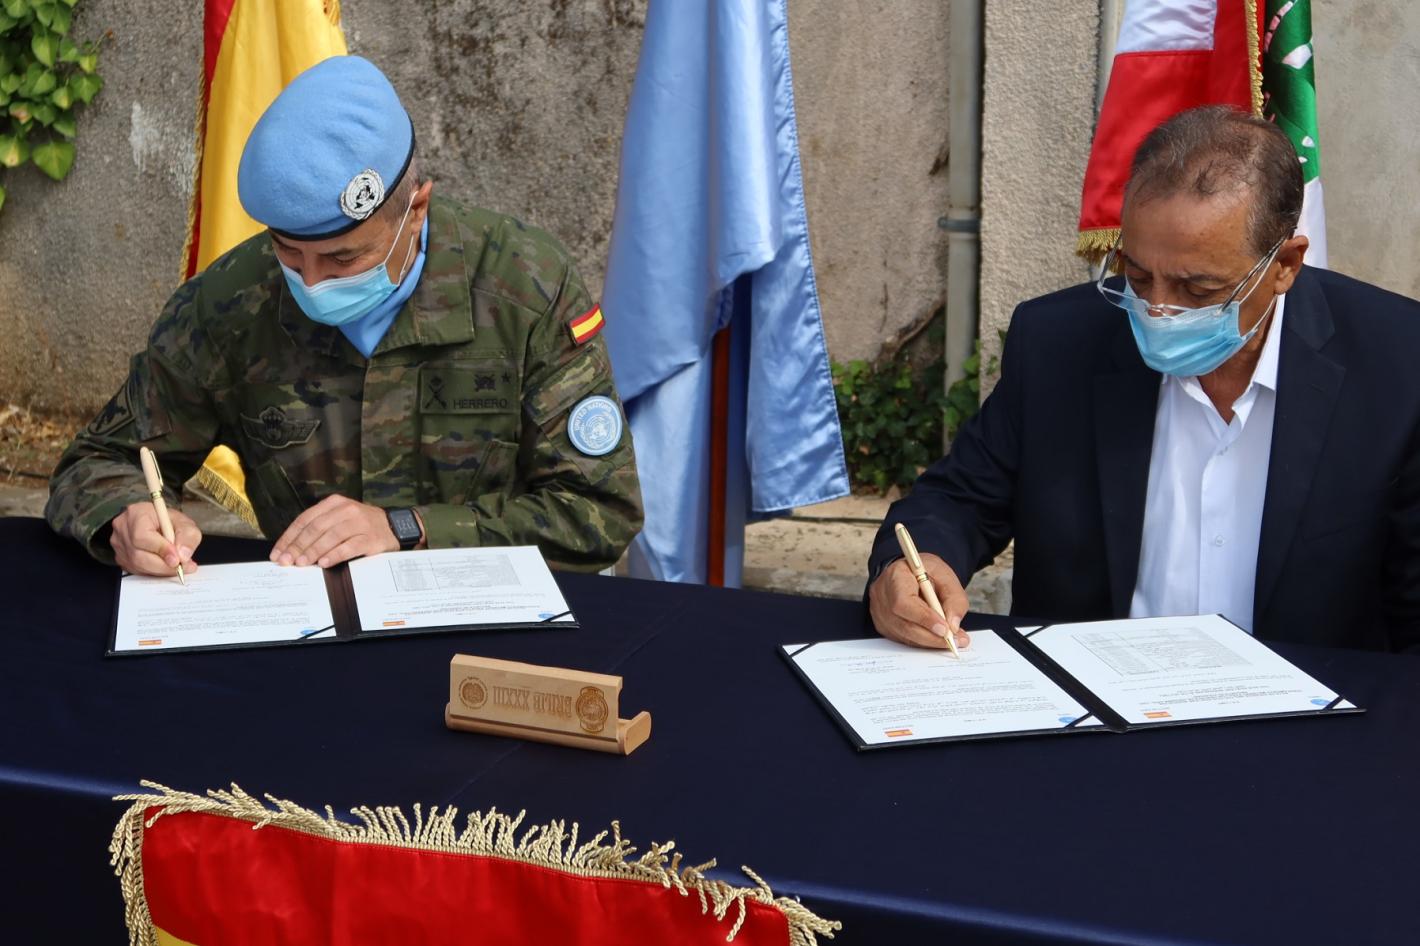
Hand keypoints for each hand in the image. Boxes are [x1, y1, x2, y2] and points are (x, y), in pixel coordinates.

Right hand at [111, 502, 201, 577]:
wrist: (155, 523)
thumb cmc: (167, 521)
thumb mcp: (185, 523)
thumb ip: (188, 537)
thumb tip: (183, 556)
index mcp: (136, 513)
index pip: (142, 536)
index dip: (161, 550)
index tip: (177, 559)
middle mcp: (122, 529)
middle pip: (138, 555)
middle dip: (163, 565)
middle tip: (183, 567)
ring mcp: (118, 545)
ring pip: (137, 565)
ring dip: (160, 570)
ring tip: (178, 567)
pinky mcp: (121, 558)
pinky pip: (137, 570)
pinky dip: (154, 572)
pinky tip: (165, 567)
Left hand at [270, 495, 405, 567]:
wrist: (395, 527)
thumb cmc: (362, 525)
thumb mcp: (340, 518)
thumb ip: (319, 528)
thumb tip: (291, 549)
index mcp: (334, 503)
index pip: (305, 520)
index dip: (289, 537)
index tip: (278, 553)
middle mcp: (346, 510)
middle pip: (316, 528)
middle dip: (298, 547)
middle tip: (287, 562)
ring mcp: (360, 523)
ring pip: (331, 537)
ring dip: (313, 551)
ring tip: (302, 564)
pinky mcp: (371, 538)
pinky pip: (349, 546)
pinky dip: (335, 555)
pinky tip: (324, 563)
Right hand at [868, 554, 970, 650]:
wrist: (910, 572)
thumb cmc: (926, 572)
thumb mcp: (946, 576)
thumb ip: (954, 599)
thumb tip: (953, 625)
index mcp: (896, 576)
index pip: (904, 602)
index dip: (924, 618)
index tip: (945, 628)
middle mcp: (882, 595)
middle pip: (904, 624)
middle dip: (931, 636)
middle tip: (955, 641)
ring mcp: (879, 611)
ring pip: (904, 635)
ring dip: (930, 641)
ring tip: (952, 640)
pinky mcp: (883, 624)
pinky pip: (903, 639)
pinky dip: (922, 641)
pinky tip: (936, 637)